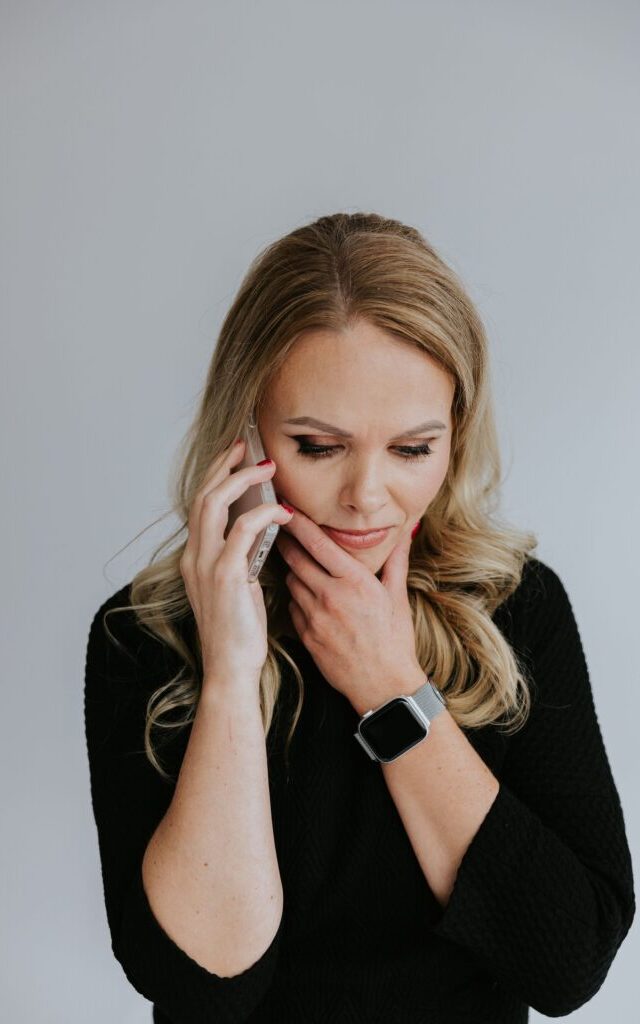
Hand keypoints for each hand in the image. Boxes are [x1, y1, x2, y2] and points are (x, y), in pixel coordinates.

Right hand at [179, 440, 292, 689]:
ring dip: (241, 481)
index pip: (200, 505)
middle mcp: (193, 557)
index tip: (236, 457)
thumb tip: (263, 528)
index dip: (216, 476)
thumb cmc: (240, 632)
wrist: (231, 668)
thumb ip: (242, 557)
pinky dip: (263, 514)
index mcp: (195, 559)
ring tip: (266, 469)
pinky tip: (283, 512)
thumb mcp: (238, 587)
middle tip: (247, 448)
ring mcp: (205, 565)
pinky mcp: (224, 575)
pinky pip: (242, 530)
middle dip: (225, 466)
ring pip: (214, 504)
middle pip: (202, 495)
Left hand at [274, 507, 422, 712]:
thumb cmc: (395, 641)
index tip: (287, 509)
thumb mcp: (397, 597)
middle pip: (295, 559)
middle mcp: (330, 596)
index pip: (317, 543)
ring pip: (291, 582)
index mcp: (354, 581)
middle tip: (281, 530)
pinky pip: (292, 607)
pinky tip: (308, 598)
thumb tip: (406, 532)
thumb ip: (396, 561)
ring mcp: (315, 617)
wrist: (384, 686)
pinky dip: (297, 598)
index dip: (298, 523)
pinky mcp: (306, 636)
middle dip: (287, 543)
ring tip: (300, 565)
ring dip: (293, 572)